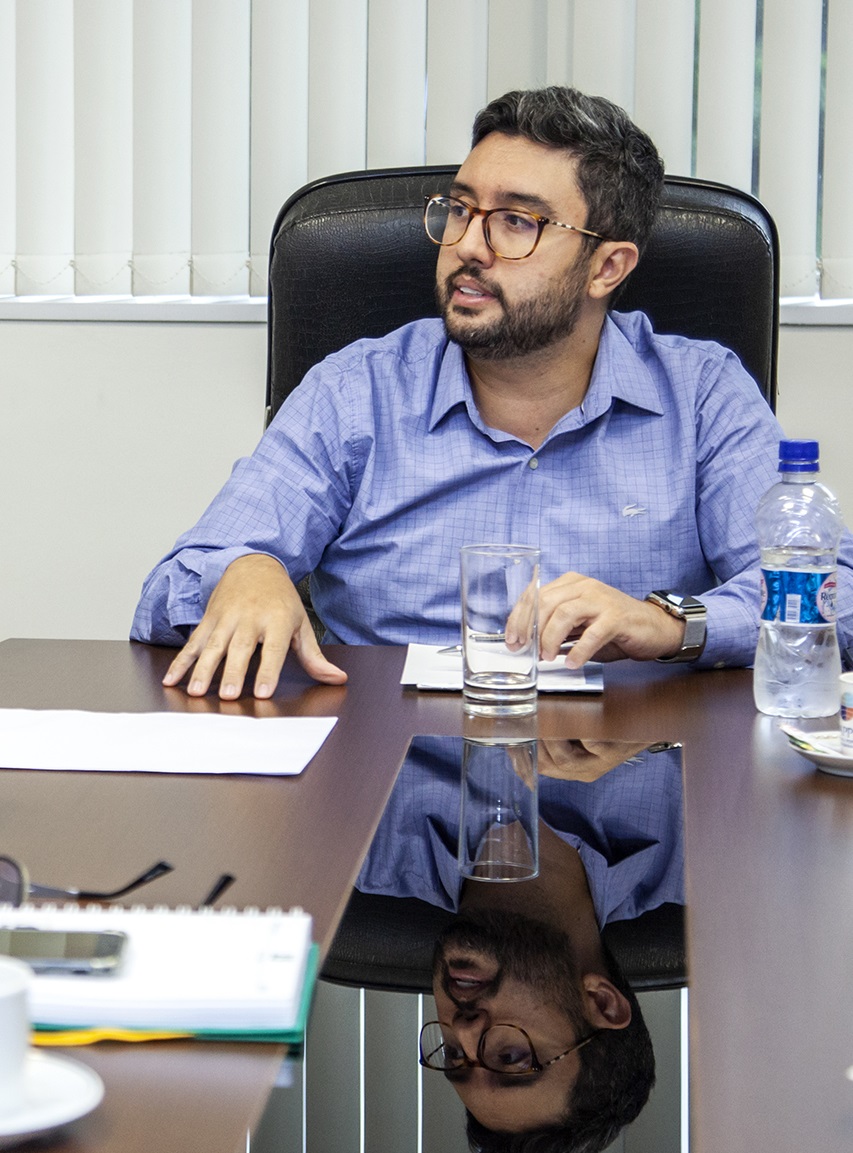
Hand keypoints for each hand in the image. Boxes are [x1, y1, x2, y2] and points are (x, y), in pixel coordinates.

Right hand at [162, 554, 346, 698]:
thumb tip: (338, 679)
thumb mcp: (301, 624)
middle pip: (240, 648)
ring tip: (195, 691)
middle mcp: (250, 617)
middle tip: (227, 696)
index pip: (273, 648)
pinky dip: (181, 661)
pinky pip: (193, 642)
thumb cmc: (281, 600)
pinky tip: (172, 679)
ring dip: (202, 669)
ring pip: (213, 646)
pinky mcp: (209, 619)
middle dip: (232, 672)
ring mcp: (226, 618)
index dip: (268, 671)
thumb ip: (314, 656)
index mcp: (276, 620)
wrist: (254, 565)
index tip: (262, 692)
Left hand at [532, 572, 685, 667]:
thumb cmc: (612, 627)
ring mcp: (601, 600)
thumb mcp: (578, 624)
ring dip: (550, 639)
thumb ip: (555, 627)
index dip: (518, 618)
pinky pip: (593, 633)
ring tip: (547, 658)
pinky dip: (579, 650)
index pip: (535, 595)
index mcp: (570, 584)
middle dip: (530, 629)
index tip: (512, 639)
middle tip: (525, 650)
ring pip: (564, 614)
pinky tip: (573, 663)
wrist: (654, 627)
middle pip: (545, 602)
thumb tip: (527, 643)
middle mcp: (584, 586)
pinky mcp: (617, 617)